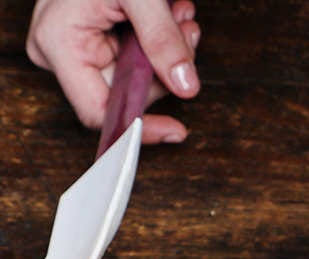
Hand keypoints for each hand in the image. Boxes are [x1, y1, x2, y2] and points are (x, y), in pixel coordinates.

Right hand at [27, 0, 200, 143]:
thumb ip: (163, 40)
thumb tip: (187, 86)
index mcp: (59, 43)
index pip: (98, 111)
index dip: (139, 126)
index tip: (176, 130)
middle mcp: (62, 52)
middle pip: (126, 93)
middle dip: (165, 68)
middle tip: (187, 31)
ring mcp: (77, 47)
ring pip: (138, 76)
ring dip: (169, 51)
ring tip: (178, 15)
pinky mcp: (93, 41)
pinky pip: (135, 58)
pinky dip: (160, 41)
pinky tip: (170, 16)